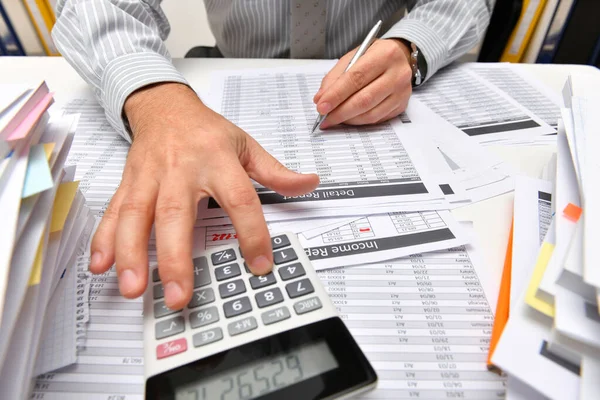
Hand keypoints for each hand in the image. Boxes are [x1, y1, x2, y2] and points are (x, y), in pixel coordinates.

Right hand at [89, 82, 319, 309]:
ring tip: (134, 288)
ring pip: (136, 215)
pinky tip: (101, 265)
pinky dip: (104, 238)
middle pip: (176, 214)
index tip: (260, 265)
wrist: (164, 105)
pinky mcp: (129, 183)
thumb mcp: (245, 144)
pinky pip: (114, 211)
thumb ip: (275, 171)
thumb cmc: (206, 130)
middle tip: (178, 295)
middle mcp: (181, 169)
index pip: (240, 198)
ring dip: (132, 253)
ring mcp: (150, 176)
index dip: (252, 233)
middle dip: (175, 257)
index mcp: (217, 160)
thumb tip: (309, 183)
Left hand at [313, 38, 412, 128]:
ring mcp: (402, 92)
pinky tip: (349, 118)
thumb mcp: (353, 57)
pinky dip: (359, 121)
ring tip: (334, 119)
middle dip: (340, 112)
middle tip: (325, 118)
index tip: (321, 106)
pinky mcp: (401, 106)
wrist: (402, 58)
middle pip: (364, 99)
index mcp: (385, 55)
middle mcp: (398, 74)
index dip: (336, 95)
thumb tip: (320, 99)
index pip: (356, 78)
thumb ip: (335, 77)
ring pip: (371, 114)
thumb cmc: (374, 56)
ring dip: (348, 119)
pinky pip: (376, 119)